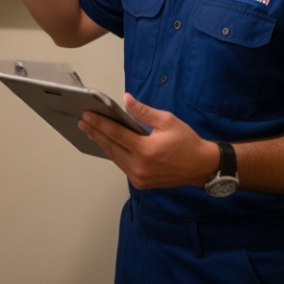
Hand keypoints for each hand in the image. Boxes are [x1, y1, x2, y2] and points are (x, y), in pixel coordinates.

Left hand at [79, 94, 219, 189]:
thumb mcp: (168, 121)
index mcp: (146, 150)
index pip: (116, 134)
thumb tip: (125, 100)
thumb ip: (144, 112)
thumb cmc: (186, 142)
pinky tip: (107, 144)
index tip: (86, 115)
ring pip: (115, 157)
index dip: (99, 124)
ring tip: (90, 131)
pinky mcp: (141, 183)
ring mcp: (139, 177)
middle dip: (95, 132)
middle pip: (111, 146)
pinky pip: (122, 165)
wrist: (201, 167)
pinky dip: (114, 153)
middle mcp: (139, 166)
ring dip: (102, 143)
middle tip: (82, 122)